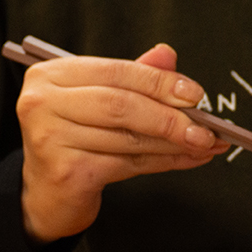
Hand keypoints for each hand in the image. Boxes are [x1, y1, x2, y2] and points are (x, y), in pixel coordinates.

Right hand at [15, 44, 229, 243]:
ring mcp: (51, 139)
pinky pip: (128, 164)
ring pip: (129, 138)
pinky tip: (187, 160)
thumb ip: (131, 78)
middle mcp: (44, 103)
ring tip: (205, 144)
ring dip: (175, 143)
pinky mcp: (67, 172)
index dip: (160, 82)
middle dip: (171, 116)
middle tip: (207, 127)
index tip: (195, 94)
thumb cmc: (74, 142)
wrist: (46, 194)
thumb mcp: (98, 102)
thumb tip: (168, 56)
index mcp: (51, 75)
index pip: (116, 71)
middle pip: (122, 105)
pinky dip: (164, 162)